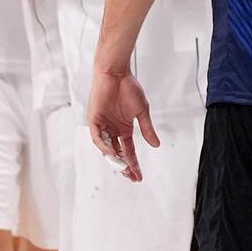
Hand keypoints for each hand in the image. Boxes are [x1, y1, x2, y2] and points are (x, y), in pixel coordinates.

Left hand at [88, 69, 159, 183]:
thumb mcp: (142, 111)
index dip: (134, 164)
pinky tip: (112, 151)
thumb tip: (156, 145)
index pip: (128, 151)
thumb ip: (147, 129)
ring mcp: (103, 126)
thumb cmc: (129, 89)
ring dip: (114, 159)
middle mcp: (113, 130)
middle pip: (118, 153)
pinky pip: (97, 137)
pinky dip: (104, 145)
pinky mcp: (94, 121)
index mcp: (124, 129)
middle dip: (124, 166)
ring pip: (107, 148)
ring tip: (123, 168)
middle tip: (132, 177)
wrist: (116, 74)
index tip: (139, 176)